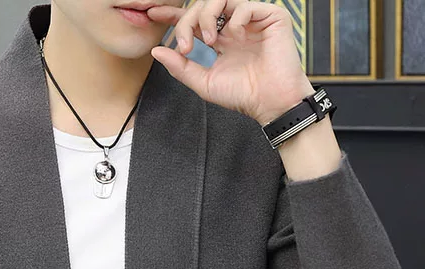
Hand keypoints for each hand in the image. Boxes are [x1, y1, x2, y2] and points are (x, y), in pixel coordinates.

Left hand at [146, 0, 315, 125]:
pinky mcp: (271, 17)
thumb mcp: (204, 83)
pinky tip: (235, 37)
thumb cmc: (242, 95)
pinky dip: (235, 20)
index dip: (174, 16)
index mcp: (220, 40)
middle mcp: (234, 27)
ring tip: (208, 40)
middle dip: (187, 22)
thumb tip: (157, 51)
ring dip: (206, 17)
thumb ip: (181, 67)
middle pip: (202, 7)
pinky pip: (245, 5)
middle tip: (185, 46)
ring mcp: (251, 20)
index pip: (194, 21)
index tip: (153, 14)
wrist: (270, 102)